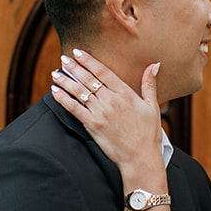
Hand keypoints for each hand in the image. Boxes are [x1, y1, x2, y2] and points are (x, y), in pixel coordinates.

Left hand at [51, 51, 164, 176]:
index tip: (78, 53)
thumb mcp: (152, 106)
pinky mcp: (93, 125)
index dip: (89, 60)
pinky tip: (55, 92)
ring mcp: (101, 113)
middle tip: (63, 58)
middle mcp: (111, 100)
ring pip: (79, 92)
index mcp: (125, 93)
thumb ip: (149, 84)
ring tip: (55, 73)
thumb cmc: (148, 134)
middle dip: (74, 67)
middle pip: (88, 79)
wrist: (140, 157)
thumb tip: (154, 65)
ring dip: (65, 81)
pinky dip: (63, 99)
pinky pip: (74, 109)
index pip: (103, 71)